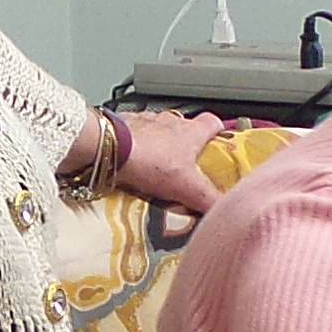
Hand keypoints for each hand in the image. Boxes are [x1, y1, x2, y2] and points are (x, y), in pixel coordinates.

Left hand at [108, 110, 230, 216]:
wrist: (108, 148)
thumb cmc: (149, 160)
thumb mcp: (186, 186)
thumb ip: (208, 199)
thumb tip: (223, 209)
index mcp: (191, 131)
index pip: (213, 123)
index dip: (219, 132)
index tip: (221, 142)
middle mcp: (169, 121)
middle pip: (185, 127)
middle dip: (187, 143)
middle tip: (186, 165)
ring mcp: (145, 121)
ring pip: (159, 130)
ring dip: (160, 144)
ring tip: (156, 167)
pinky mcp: (122, 126)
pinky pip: (134, 134)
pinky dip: (136, 146)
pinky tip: (132, 163)